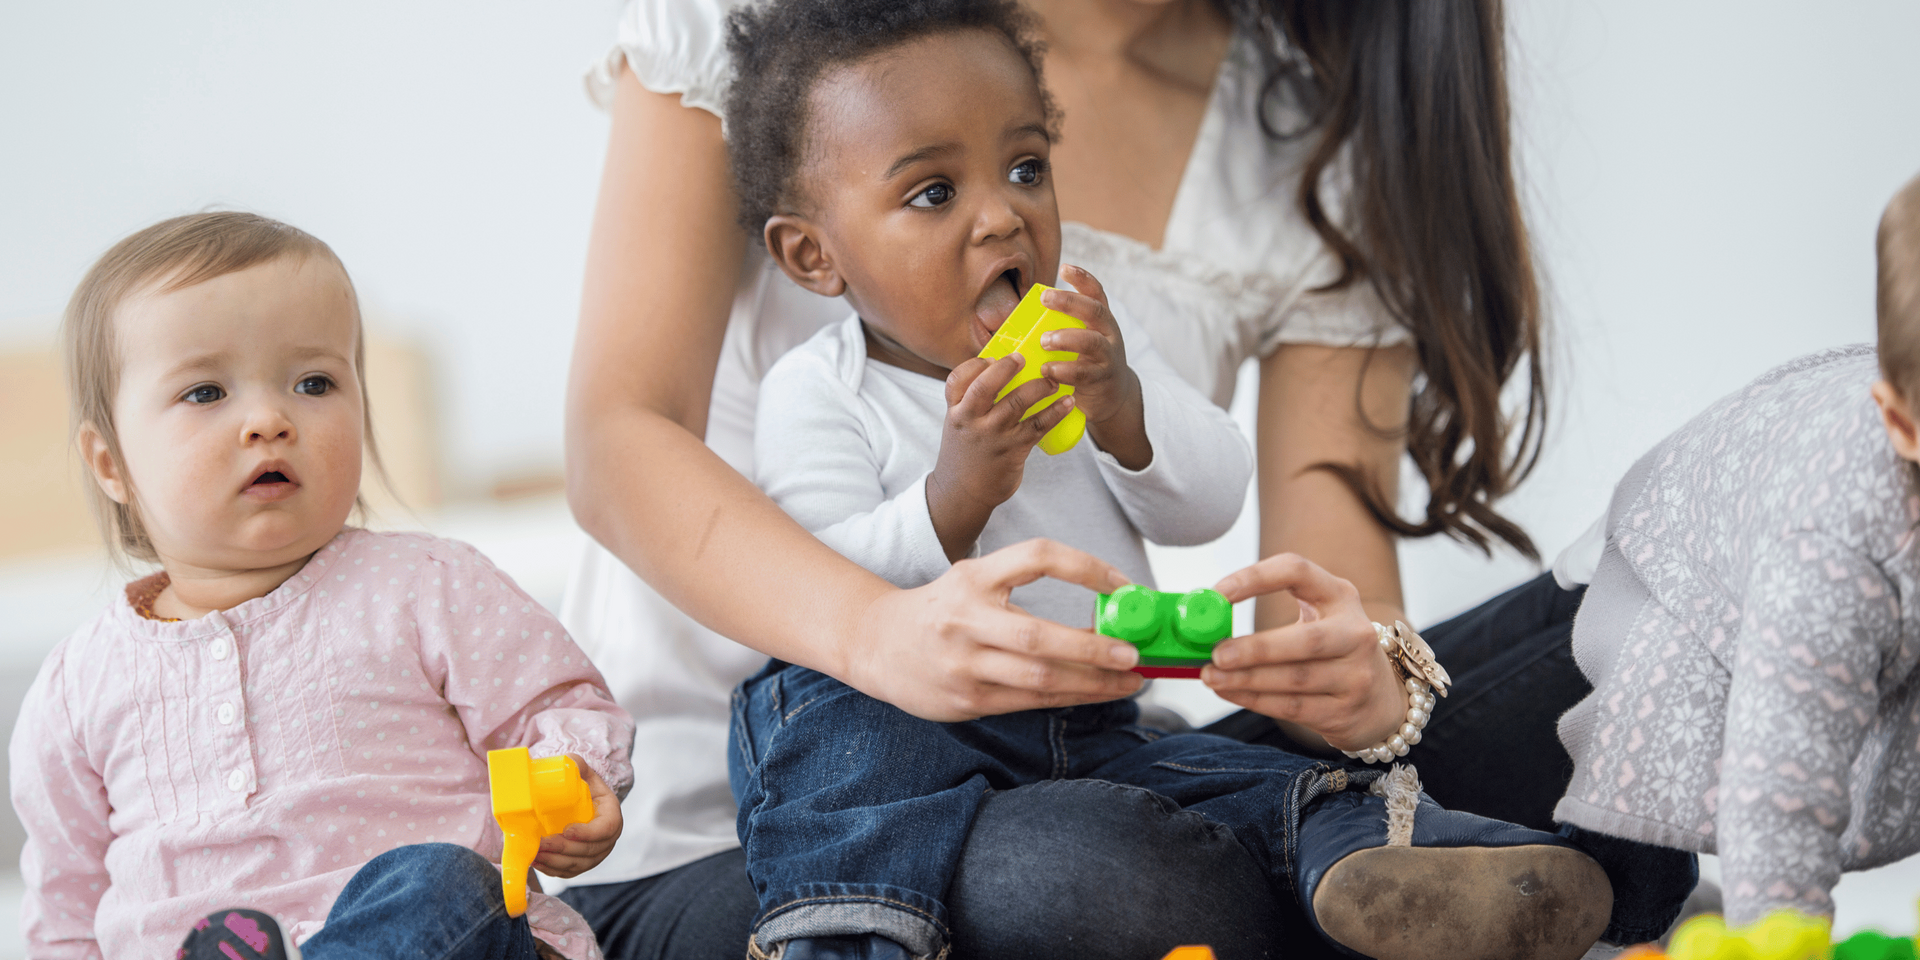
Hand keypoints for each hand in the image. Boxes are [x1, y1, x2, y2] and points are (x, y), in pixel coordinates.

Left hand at [531, 755, 622, 877]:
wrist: (582, 801)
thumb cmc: (583, 786)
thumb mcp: (583, 772)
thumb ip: (576, 765)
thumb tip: (568, 762)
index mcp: (611, 814)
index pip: (606, 828)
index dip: (587, 833)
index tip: (566, 830)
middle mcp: (608, 838)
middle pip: (590, 850)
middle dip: (564, 849)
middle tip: (542, 844)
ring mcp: (596, 853)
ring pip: (579, 864)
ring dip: (556, 862)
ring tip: (535, 854)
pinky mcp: (582, 863)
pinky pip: (570, 872)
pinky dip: (553, 870)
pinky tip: (538, 862)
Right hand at [840, 538, 1144, 721]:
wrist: (878, 644)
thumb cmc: (942, 611)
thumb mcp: (973, 582)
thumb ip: (1022, 587)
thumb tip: (1103, 611)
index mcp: (973, 578)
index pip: (1036, 557)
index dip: (1084, 566)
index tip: (1122, 583)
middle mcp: (966, 620)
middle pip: (1039, 636)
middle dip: (1093, 648)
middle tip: (1133, 652)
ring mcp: (964, 665)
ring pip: (1039, 678)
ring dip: (1092, 682)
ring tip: (1129, 680)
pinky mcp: (967, 700)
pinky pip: (1028, 701)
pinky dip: (1068, 697)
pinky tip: (1095, 692)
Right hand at [928, 354, 1076, 558]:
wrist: (963, 493)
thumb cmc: (966, 453)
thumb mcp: (959, 424)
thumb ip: (972, 401)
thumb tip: (999, 370)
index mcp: (955, 411)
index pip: (957, 379)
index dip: (976, 364)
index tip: (992, 357)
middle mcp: (970, 420)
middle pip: (986, 385)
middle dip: (1006, 367)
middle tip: (1023, 358)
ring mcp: (992, 435)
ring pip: (1017, 402)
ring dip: (1039, 387)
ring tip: (1054, 380)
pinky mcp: (1013, 450)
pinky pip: (1038, 425)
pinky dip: (1055, 412)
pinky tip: (1068, 403)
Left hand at [1037, 265, 1148, 468]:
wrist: (1113, 395)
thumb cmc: (1087, 361)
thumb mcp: (1081, 339)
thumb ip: (1063, 327)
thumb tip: (1019, 319)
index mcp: (1101, 319)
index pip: (1096, 292)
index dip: (1082, 278)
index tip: (1064, 267)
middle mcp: (1109, 333)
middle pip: (1095, 311)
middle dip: (1070, 302)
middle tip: (1045, 298)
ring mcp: (1108, 356)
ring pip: (1092, 342)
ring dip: (1067, 338)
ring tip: (1045, 340)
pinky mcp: (1102, 379)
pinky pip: (1084, 373)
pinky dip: (1064, 370)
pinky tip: (1047, 370)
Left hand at [1200, 553, 1408, 751]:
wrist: (1380, 701)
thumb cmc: (1331, 650)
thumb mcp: (1318, 619)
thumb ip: (1273, 614)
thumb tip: (1205, 622)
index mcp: (1340, 596)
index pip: (1297, 571)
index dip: (1255, 578)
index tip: (1217, 594)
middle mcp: (1355, 632)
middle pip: (1305, 640)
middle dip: (1256, 648)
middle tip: (1216, 654)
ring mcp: (1356, 675)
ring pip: (1294, 679)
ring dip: (1246, 679)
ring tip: (1210, 676)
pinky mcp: (1346, 711)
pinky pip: (1293, 707)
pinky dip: (1255, 700)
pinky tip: (1229, 692)